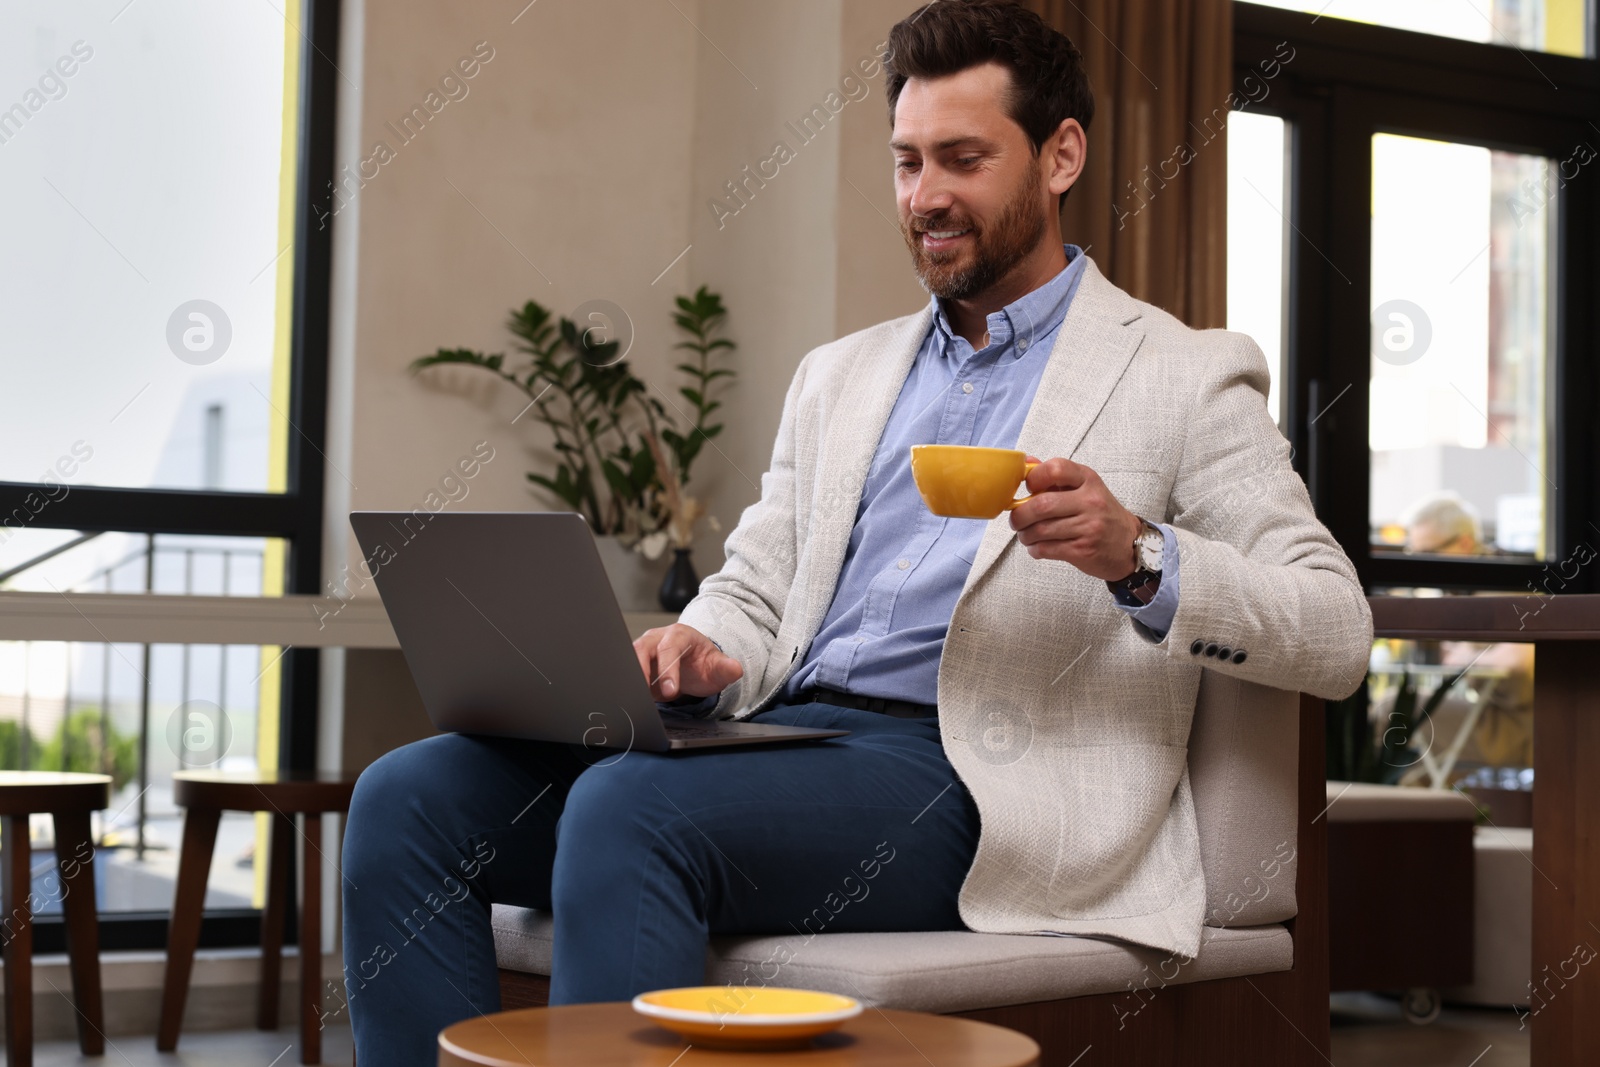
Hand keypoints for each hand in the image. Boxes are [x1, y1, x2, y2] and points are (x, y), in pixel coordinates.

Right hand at [633, 623, 742, 701]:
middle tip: (645, 694)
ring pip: (628, 659)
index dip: (668, 670)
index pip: (669, 649)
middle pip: (641, 648)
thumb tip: (735, 669)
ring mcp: (643, 650)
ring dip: (631, 678)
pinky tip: (633, 699)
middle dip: (642, 670)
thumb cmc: (703, 663)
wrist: (694, 665)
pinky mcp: (635, 664)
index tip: (671, 691)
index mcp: (679, 634)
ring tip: (636, 698)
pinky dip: (628, 684)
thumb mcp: (717, 666)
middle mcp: (657, 639)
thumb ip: (726, 669)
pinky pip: (627, 672)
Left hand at [1008, 455, 1142, 581]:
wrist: (1129, 544)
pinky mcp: (1083, 550)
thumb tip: (1026, 463)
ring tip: (1026, 535)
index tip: (1028, 489)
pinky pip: (1046, 549)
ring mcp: (1088, 527)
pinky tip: (1037, 547)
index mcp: (1088, 480)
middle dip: (1019, 515)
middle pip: (1041, 505)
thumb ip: (1055, 476)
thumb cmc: (1100, 514)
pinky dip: (1035, 549)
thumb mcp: (1085, 488)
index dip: (1034, 478)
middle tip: (1016, 520)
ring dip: (1025, 535)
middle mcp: (1090, 501)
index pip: (1056, 468)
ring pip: (1040, 530)